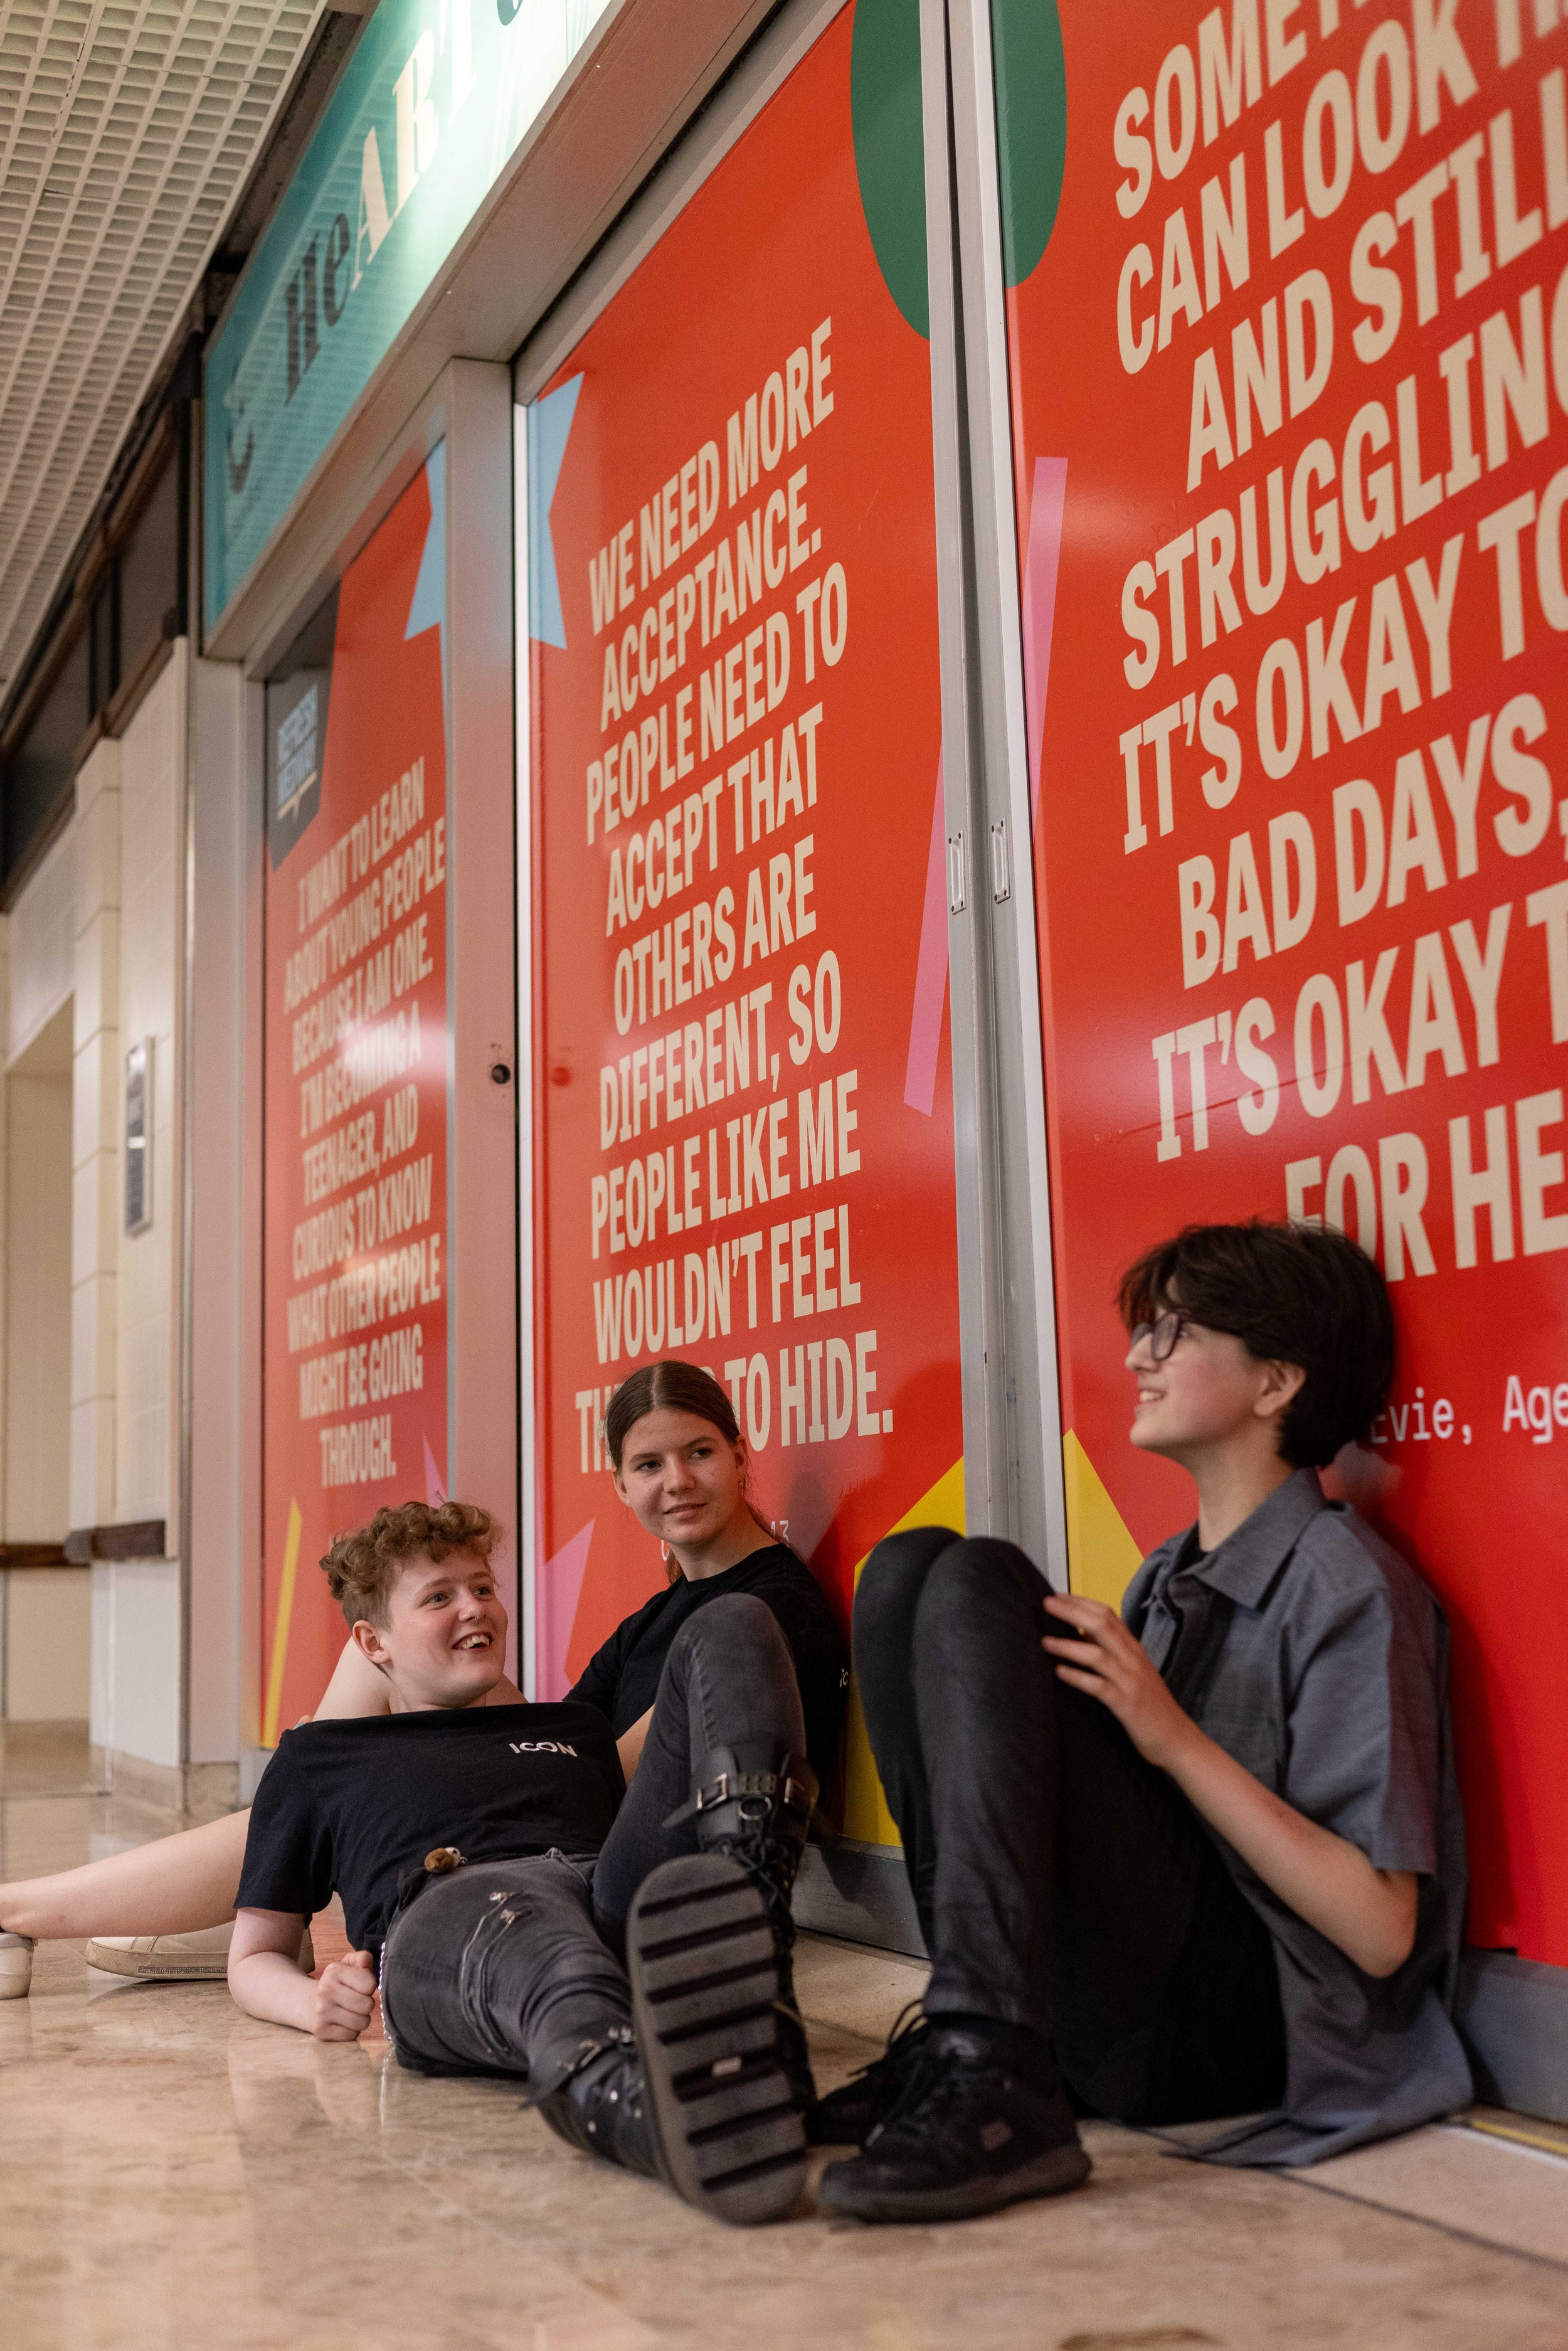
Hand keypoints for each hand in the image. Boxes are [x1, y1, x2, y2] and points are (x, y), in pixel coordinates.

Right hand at [311, 1950, 376, 2041]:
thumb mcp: (348, 1965)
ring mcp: (322, 2012)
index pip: (369, 1984)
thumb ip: (363, 1959)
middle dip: (367, 2004)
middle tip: (359, 2002)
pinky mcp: (321, 2031)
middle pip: (367, 2005)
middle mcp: (326, 1991)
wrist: (310, 2004)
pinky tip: (344, 2023)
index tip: (362, 1987)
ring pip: (361, 2022)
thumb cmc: (338, 1984)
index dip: (370, 1986)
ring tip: (353, 2013)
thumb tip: (367, 1966)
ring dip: (362, 2019)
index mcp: (334, 1971)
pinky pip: (352, 2036)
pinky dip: (352, 2031)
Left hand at [1042, 1594, 1197, 1772]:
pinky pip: (1099, 1687)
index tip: (1058, 1595)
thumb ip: (1111, 1651)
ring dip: (1069, 1645)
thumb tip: (1081, 1631)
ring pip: (1097, 1655)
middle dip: (1072, 1612)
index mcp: (1134, 1649)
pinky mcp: (1126, 1704)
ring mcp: (1130, 1681)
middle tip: (1047, 1604)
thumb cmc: (1151, 1705)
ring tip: (1046, 1641)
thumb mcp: (1133, 1671)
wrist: (1177, 1738)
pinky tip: (1060, 1672)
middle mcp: (1133, 1659)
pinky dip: (1078, 1678)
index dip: (1082, 1602)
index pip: (1108, 1614)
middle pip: (1101, 1625)